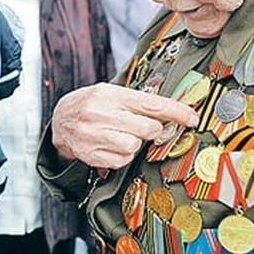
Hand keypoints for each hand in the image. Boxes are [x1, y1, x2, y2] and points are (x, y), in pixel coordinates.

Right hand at [51, 83, 198, 169]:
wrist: (60, 119)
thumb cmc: (93, 104)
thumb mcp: (111, 93)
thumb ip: (137, 101)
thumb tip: (171, 112)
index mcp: (109, 94)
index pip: (151, 104)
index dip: (176, 112)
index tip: (192, 118)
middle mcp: (100, 113)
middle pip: (146, 128)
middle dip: (152, 130)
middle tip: (144, 127)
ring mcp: (93, 135)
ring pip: (134, 146)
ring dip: (135, 143)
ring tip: (123, 135)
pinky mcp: (90, 154)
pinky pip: (121, 160)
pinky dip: (123, 155)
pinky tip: (112, 146)